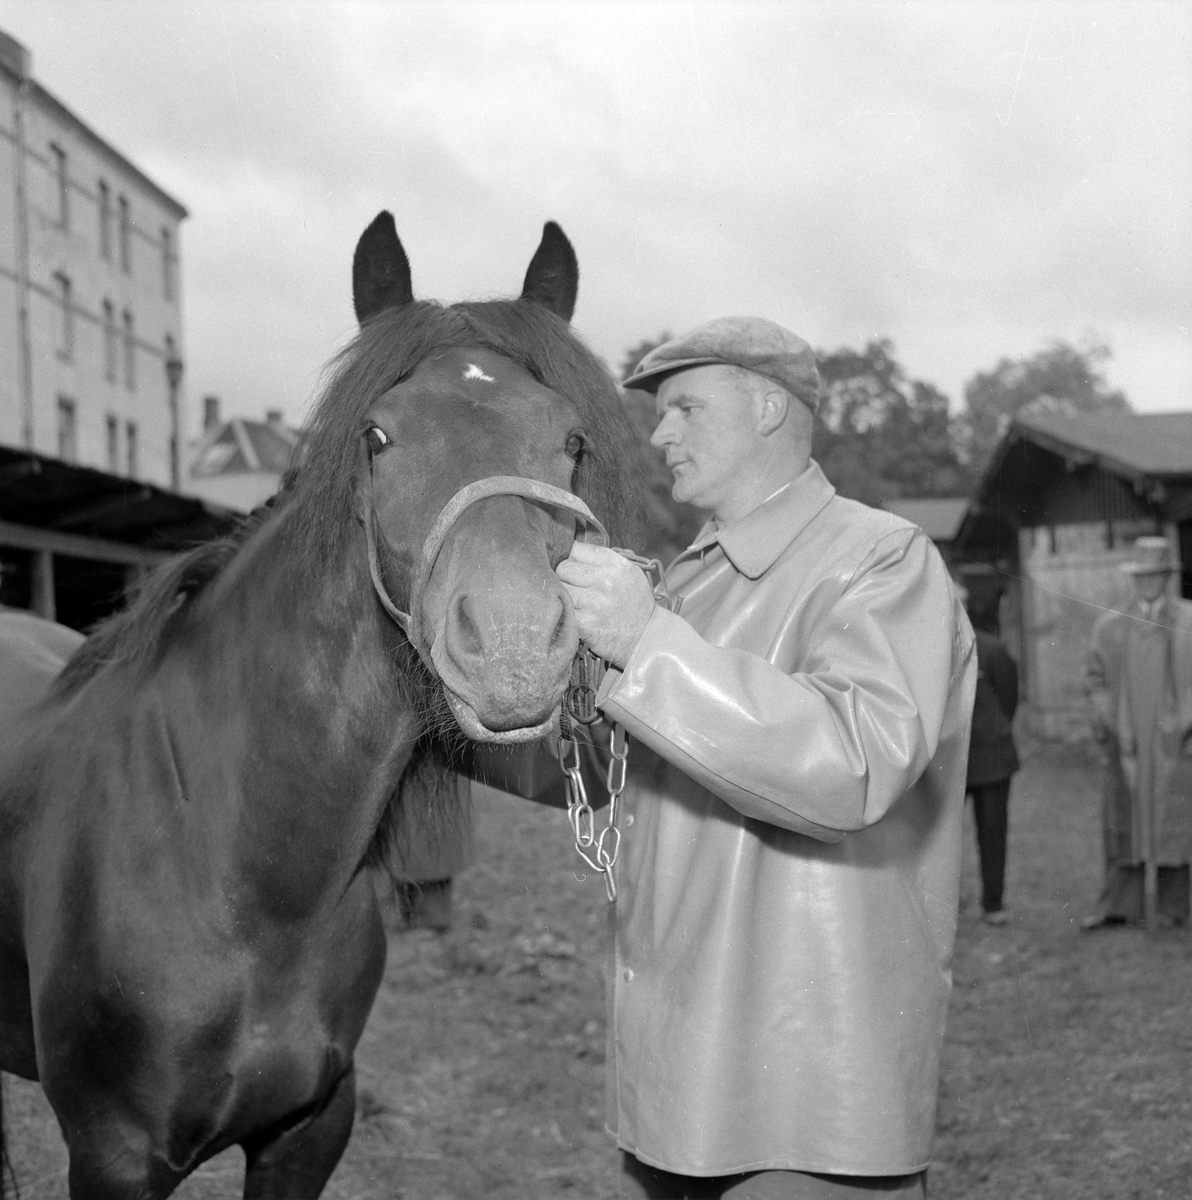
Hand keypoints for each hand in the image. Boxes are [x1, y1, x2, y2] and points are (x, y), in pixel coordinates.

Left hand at [556, 542, 656, 668]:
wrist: (646, 638)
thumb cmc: (635, 605)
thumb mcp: (630, 574)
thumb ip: (604, 561)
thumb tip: (572, 551)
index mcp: (616, 564)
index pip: (576, 549)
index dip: (571, 558)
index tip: (574, 567)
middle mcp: (605, 580)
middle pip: (563, 568)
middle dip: (566, 577)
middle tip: (577, 588)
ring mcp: (594, 602)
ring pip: (560, 589)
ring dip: (564, 596)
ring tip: (578, 604)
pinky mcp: (584, 623)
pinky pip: (562, 609)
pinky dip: (565, 613)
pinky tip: (577, 616)